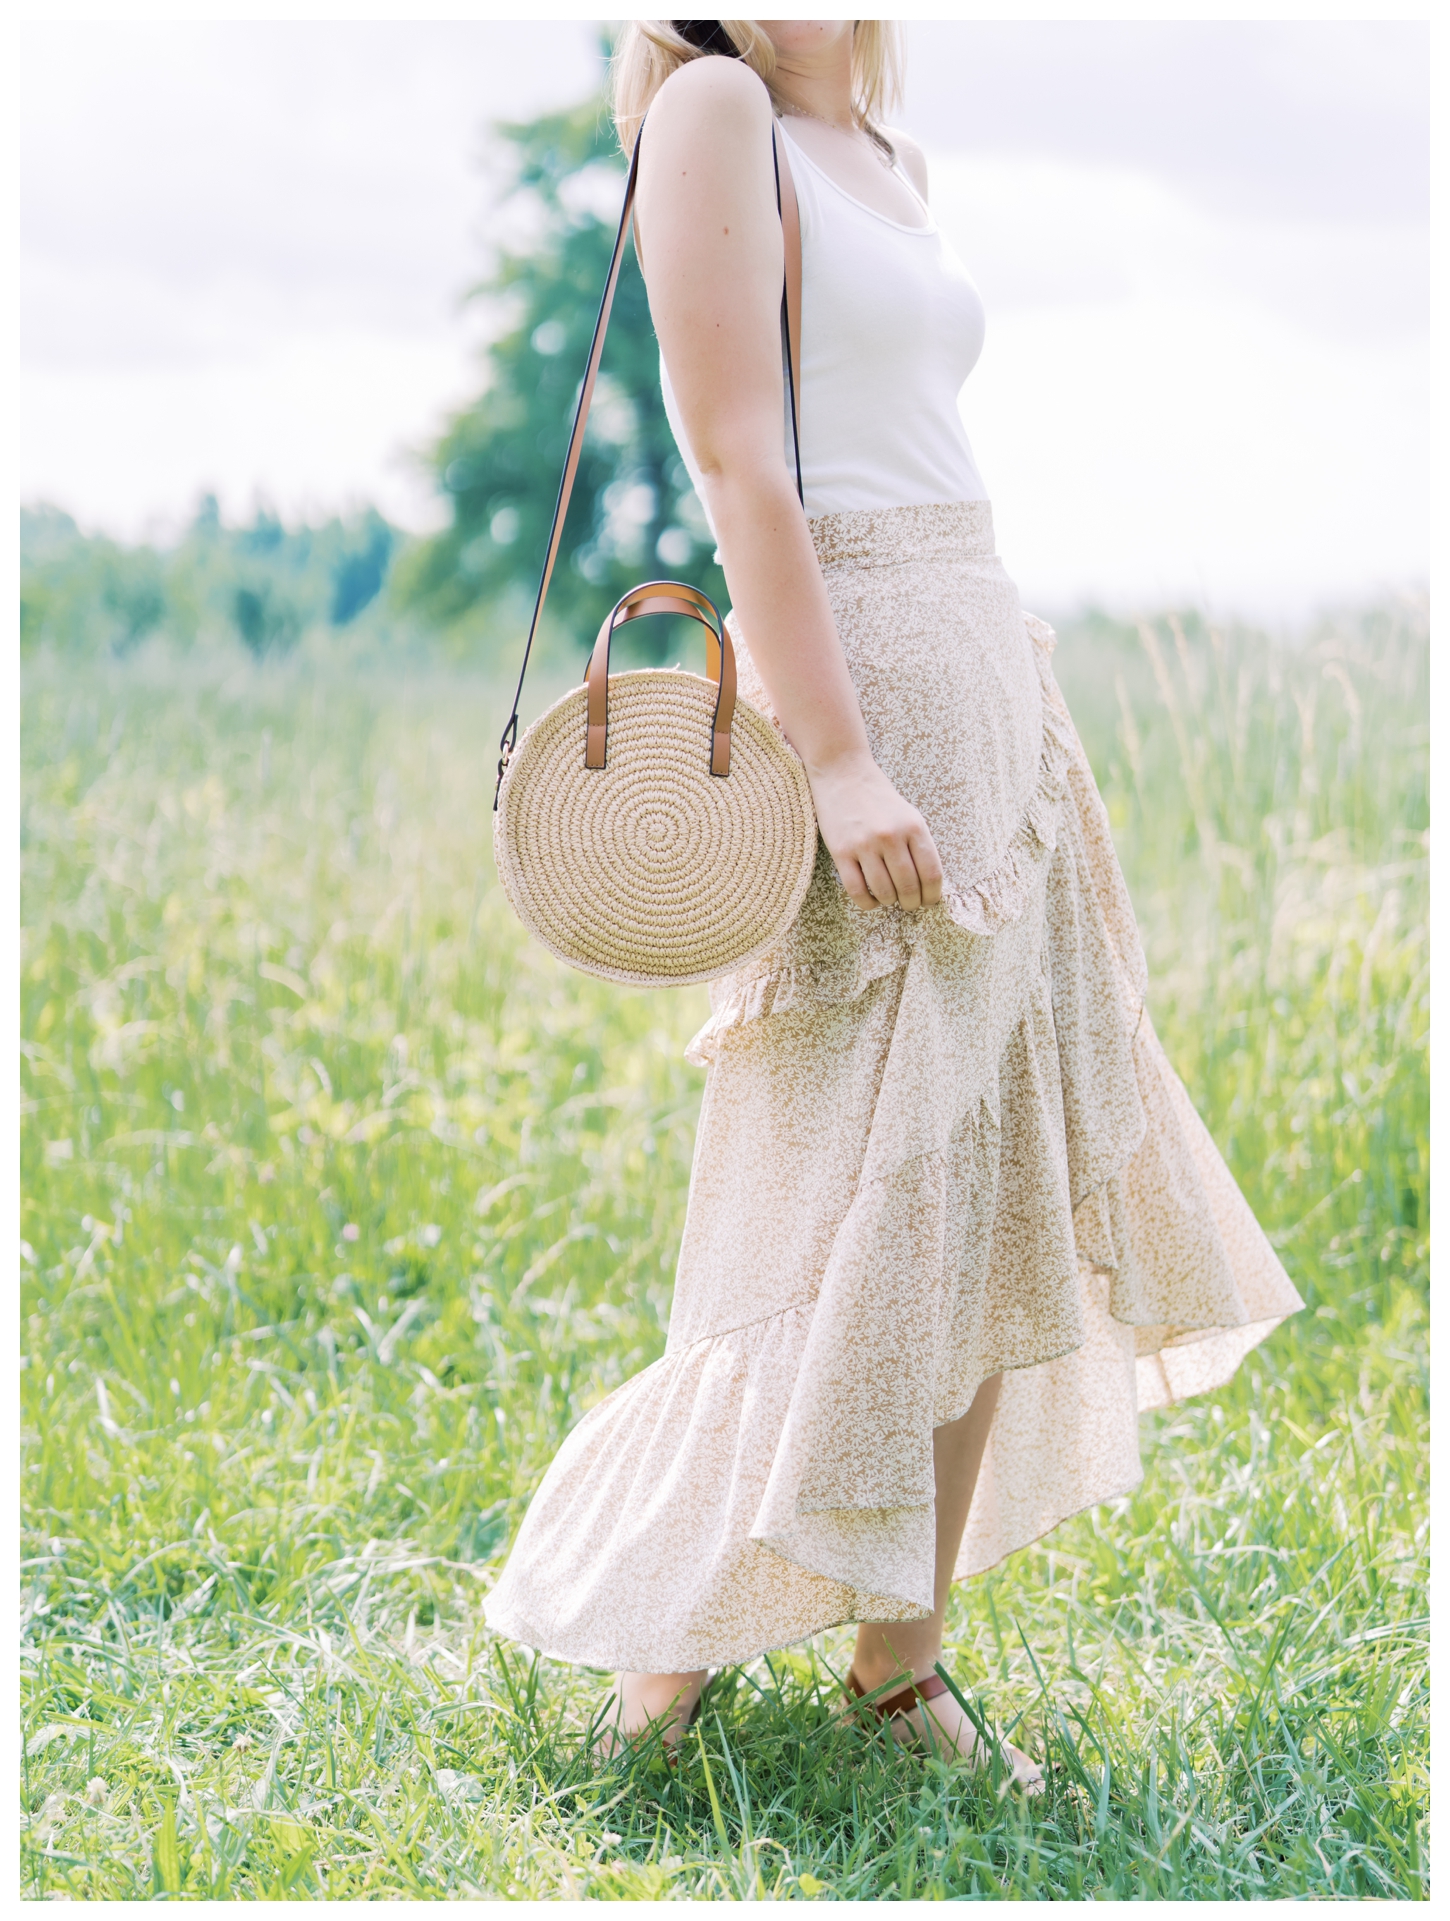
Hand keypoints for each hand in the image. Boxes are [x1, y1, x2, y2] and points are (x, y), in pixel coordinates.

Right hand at [807, 752, 943, 911]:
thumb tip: (928, 883)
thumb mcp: (908, 814)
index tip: (929, 901)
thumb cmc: (878, 797)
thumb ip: (919, 844)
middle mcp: (891, 836)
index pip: (931, 873)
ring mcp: (865, 844)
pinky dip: (867, 903)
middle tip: (909, 904)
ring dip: (889, 902)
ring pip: (884, 892)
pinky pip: (857, 890)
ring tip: (890, 899)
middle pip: (908, 886)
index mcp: (913, 827)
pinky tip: (871, 900)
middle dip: (911, 903)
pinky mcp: (841, 851)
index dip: (933, 895)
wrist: (842, 773)